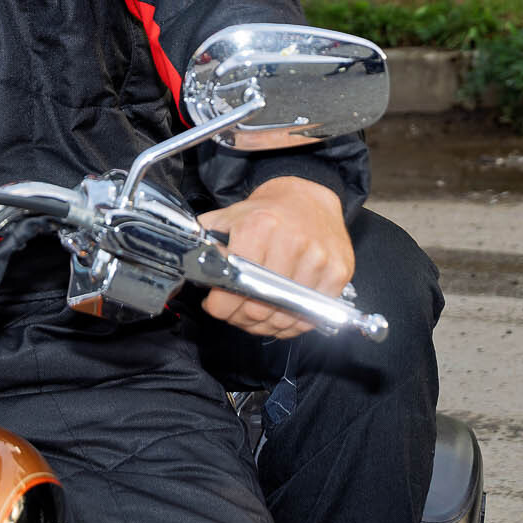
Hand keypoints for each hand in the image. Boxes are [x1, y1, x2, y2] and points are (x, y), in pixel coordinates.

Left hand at [196, 177, 351, 339]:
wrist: (309, 198)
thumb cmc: (268, 212)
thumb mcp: (229, 218)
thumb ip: (204, 242)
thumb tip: (185, 266)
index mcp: (260, 226)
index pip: (233, 285)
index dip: (219, 305)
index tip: (216, 305)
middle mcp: (292, 242)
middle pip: (258, 307)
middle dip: (240, 317)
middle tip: (235, 310)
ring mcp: (318, 259)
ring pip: (284, 318)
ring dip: (265, 324)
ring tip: (257, 312)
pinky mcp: (337, 273)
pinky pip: (310, 317)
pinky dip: (293, 323)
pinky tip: (282, 310)